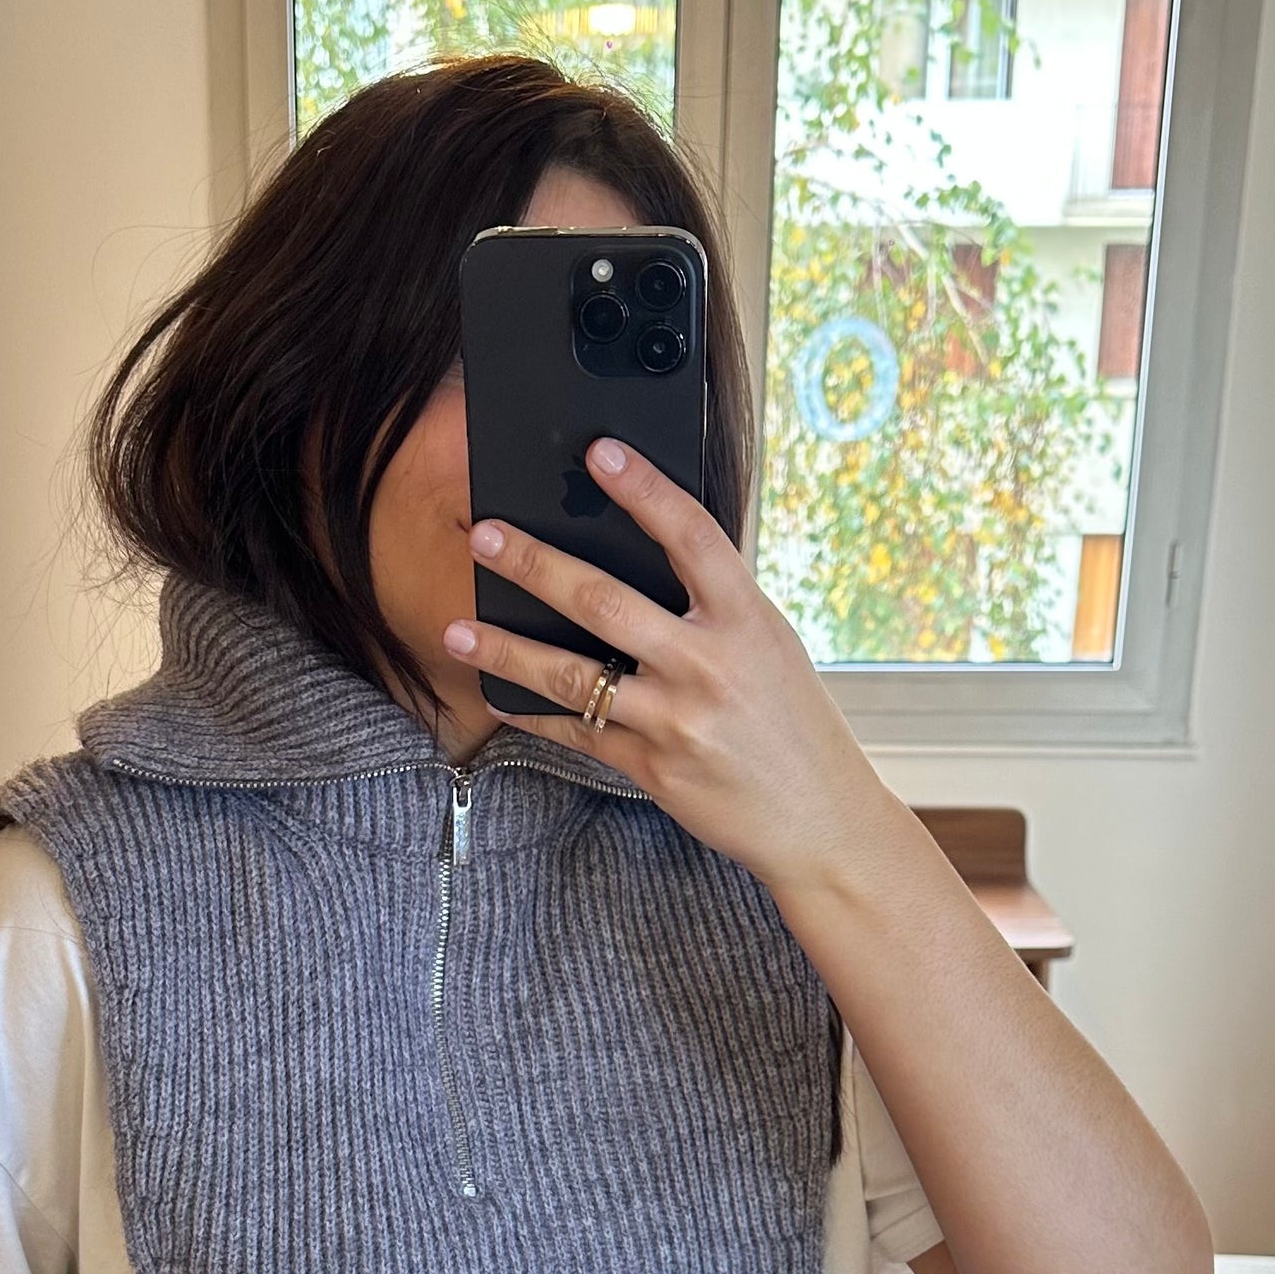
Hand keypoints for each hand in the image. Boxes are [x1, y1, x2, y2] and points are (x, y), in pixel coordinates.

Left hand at [447, 438, 884, 900]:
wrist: (818, 821)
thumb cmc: (792, 724)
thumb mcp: (769, 646)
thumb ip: (713, 606)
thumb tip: (642, 556)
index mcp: (746, 620)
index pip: (691, 536)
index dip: (644, 489)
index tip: (600, 452)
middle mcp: (709, 665)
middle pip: (605, 602)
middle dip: (535, 565)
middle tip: (484, 536)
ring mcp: (677, 719)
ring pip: (571, 676)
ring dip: (505, 649)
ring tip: (456, 630)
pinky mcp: (653, 767)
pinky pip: (576, 732)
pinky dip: (532, 712)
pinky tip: (498, 694)